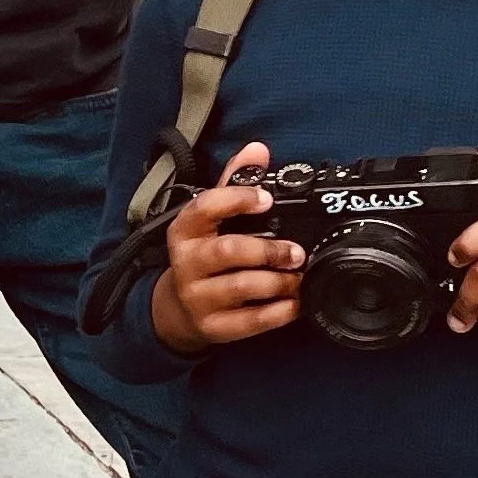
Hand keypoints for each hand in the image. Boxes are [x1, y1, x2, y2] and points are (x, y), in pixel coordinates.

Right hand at [152, 143, 305, 352]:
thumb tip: (257, 149)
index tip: (267, 199)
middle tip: (296, 252)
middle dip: (268, 250)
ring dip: (278, 282)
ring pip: (241, 287)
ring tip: (299, 277)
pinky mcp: (213, 327)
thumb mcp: (210, 219)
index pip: (205, 207)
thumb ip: (234, 183)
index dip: (237, 200)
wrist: (179, 309)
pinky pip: (250, 321)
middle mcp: (186, 263)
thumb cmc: (203, 256)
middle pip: (228, 251)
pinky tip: (295, 303)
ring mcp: (197, 297)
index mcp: (184, 230)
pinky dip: (278, 312)